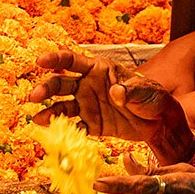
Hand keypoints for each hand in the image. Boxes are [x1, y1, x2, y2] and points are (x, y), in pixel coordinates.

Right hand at [32, 51, 189, 156]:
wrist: (159, 122)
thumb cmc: (153, 97)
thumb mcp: (145, 91)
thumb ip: (130, 91)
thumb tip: (116, 93)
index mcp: (98, 69)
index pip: (72, 61)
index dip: (55, 59)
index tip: (40, 61)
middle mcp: (87, 85)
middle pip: (61, 84)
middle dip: (46, 88)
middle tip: (34, 96)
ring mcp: (87, 105)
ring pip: (63, 106)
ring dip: (49, 111)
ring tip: (38, 120)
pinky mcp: (91, 124)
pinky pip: (74, 126)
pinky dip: (65, 130)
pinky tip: (54, 134)